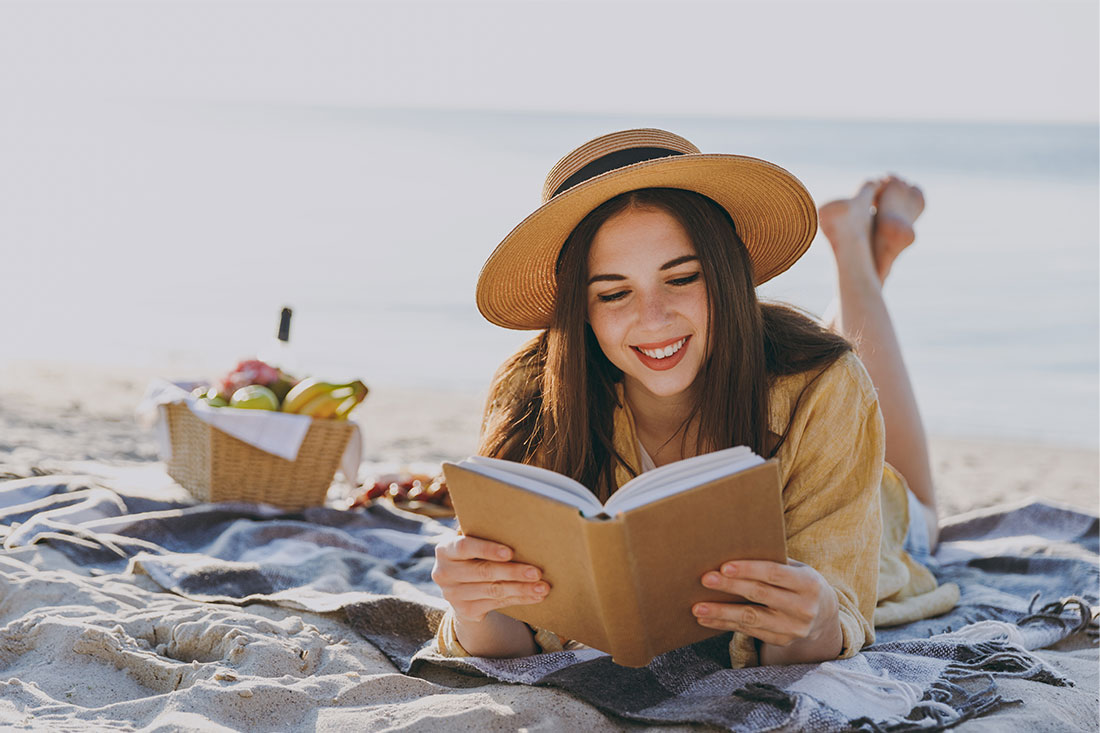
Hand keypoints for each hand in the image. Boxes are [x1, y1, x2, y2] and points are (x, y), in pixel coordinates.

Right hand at [432, 534, 549, 623]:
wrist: (462, 587)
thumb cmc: (475, 554)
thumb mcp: (473, 541)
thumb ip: (484, 533)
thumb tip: (517, 522)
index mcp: (445, 550)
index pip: (465, 547)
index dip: (487, 549)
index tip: (510, 552)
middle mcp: (444, 573)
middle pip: (483, 572)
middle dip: (513, 572)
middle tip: (536, 572)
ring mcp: (453, 595)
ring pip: (493, 591)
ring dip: (521, 589)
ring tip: (543, 587)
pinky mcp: (465, 611)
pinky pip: (497, 604)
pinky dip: (519, 599)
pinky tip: (535, 596)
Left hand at [693, 559, 841, 663]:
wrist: (823, 614)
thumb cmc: (799, 581)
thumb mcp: (796, 568)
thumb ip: (773, 561)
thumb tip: (732, 548)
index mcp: (808, 583)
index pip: (775, 574)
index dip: (749, 570)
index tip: (724, 567)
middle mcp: (803, 608)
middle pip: (760, 595)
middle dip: (730, 587)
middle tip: (705, 579)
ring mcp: (793, 628)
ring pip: (751, 618)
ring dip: (722, 612)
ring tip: (698, 607)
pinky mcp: (781, 640)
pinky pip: (748, 632)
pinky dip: (725, 624)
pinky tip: (706, 619)